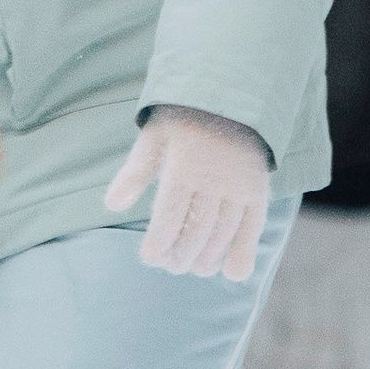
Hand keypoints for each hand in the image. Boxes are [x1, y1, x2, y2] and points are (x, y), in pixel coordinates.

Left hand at [105, 106, 271, 281]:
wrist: (231, 95)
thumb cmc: (182, 119)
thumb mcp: (153, 137)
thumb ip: (134, 172)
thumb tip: (112, 206)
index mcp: (183, 166)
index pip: (170, 214)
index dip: (160, 241)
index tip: (150, 258)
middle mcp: (213, 179)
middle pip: (196, 229)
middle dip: (181, 254)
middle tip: (171, 266)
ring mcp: (238, 186)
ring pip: (223, 232)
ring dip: (208, 257)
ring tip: (195, 268)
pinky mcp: (258, 190)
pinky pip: (253, 227)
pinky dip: (244, 252)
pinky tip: (233, 273)